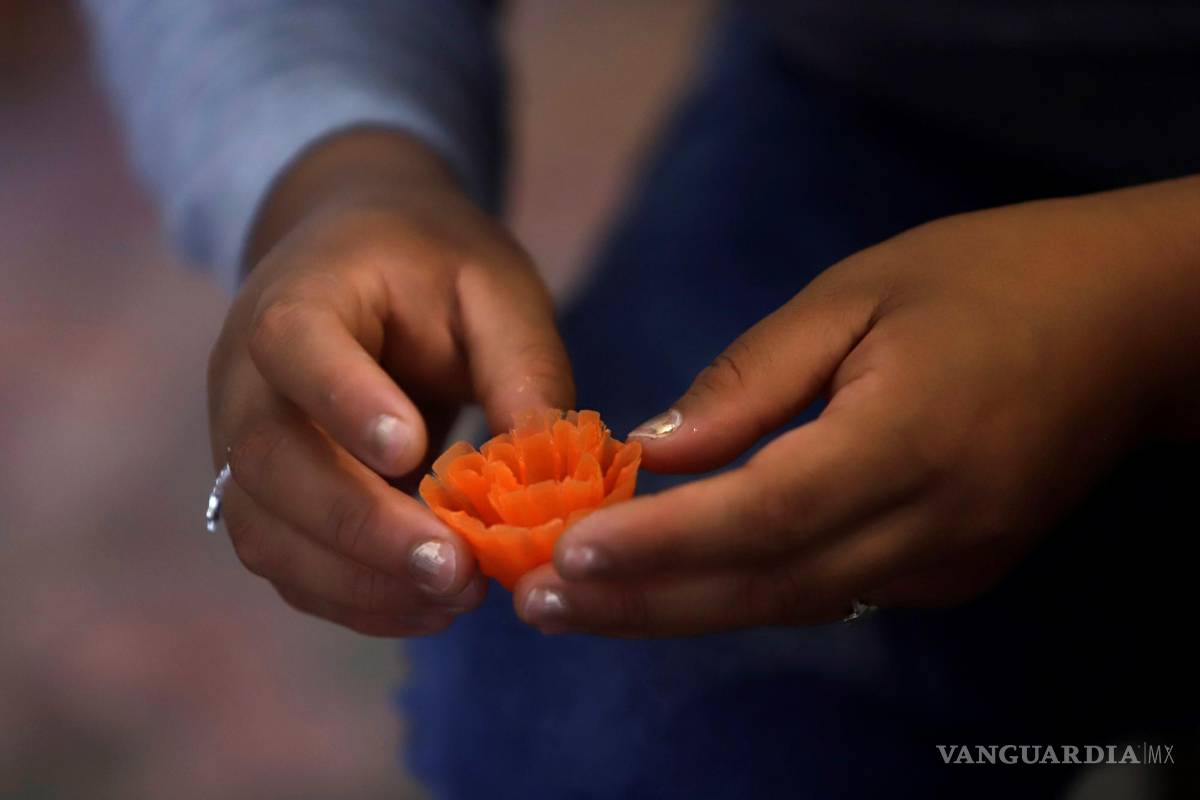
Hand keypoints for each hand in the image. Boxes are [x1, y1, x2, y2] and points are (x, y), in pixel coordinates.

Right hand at [208, 131, 573, 635]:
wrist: (357, 261)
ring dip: (359, 581)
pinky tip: (427, 608)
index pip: (294, 346)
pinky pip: (287, 566)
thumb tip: (550, 477)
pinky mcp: (262, 499)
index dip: (345, 403)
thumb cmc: (433, 268)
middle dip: (363, 528)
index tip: (413, 451)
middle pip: (270, 462)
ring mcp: (238, 445)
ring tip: (457, 597)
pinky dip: (353, 599)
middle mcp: (245, 377)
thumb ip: (521, 368)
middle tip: (456, 568)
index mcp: (299, 296)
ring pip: (267, 532)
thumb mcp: (495, 291)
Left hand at [514, 177, 1199, 635]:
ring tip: (576, 603)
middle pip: (765, 586)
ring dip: (678, 609)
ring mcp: (948, 563)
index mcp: (910, 440)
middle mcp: (931, 526)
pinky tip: (668, 582)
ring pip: (788, 603)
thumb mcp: (858, 294)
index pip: (765, 514)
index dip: (663, 544)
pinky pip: (825, 591)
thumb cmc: (988, 280)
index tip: (568, 555)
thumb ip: (754, 381)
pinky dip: (739, 591)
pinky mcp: (951, 572)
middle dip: (643, 602)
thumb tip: (658, 450)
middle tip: (537, 603)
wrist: (1126, 325)